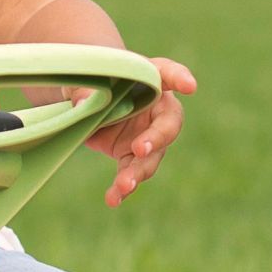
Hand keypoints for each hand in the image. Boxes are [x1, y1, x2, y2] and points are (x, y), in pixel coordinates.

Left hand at [70, 56, 196, 207]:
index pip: (168, 72)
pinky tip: (113, 199)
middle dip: (157, 138)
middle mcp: (156, 106)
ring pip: (151, 156)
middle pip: (167, 123)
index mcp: (149, 77)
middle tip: (141, 149)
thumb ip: (83, 88)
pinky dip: (122, 188)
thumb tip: (82, 104)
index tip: (190, 86)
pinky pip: (131, 172)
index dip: (180, 77)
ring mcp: (147, 133)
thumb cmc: (91, 78)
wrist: (85, 98)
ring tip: (124, 185)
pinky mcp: (132, 154)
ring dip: (138, 172)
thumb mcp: (81, 78)